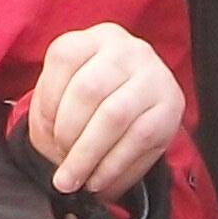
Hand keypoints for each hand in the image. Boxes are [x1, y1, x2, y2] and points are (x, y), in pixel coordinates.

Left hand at [26, 24, 184, 200]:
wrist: (137, 108)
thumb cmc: (92, 102)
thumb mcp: (65, 94)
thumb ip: (51, 113)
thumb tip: (53, 156)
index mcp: (95, 37)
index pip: (64, 57)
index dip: (49, 102)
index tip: (45, 134)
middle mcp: (127, 49)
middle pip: (89, 89)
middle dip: (68, 135)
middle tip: (59, 163)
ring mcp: (153, 74)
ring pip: (113, 115)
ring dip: (88, 155)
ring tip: (73, 179)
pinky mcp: (172, 104)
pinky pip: (138, 138)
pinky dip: (112, 166)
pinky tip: (98, 180)